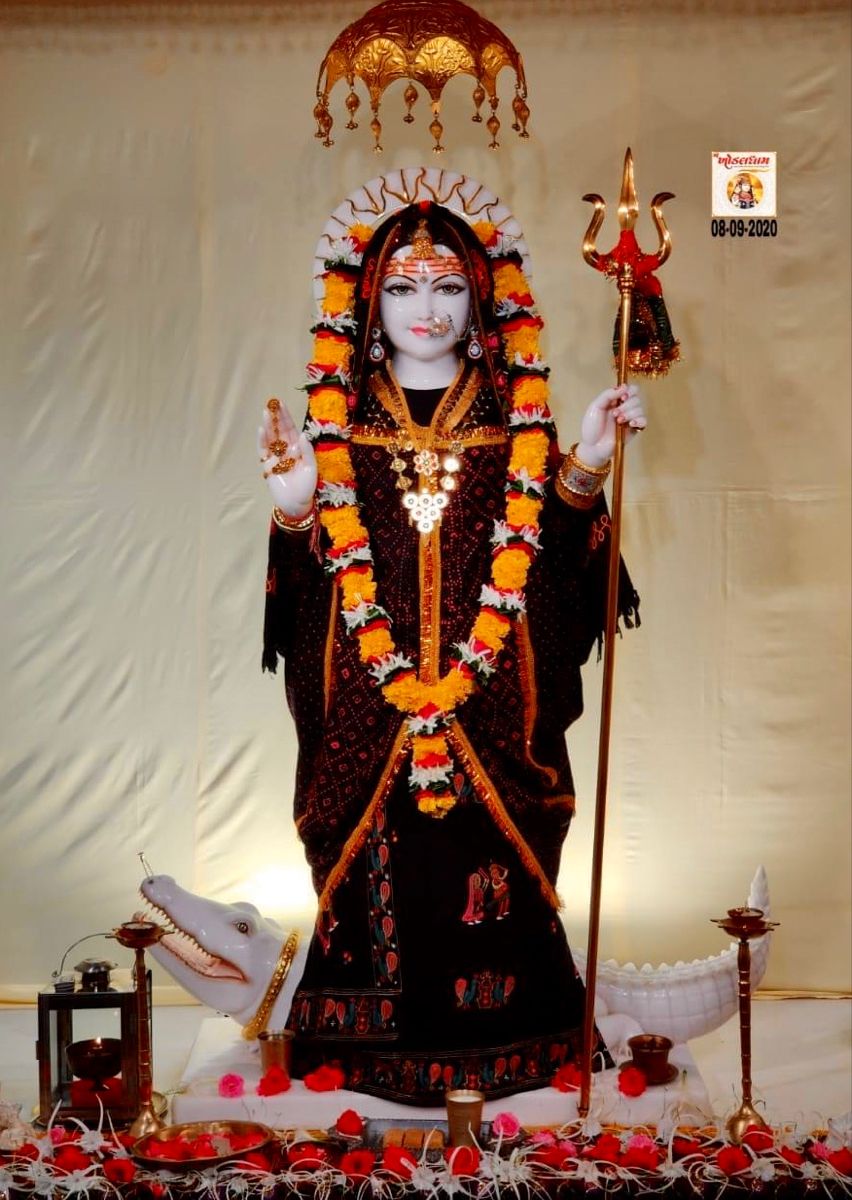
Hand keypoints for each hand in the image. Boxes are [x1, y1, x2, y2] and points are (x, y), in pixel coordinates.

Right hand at [258, 400, 316, 517]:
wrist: (297, 503)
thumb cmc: (307, 487)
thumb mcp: (311, 468)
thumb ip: (307, 452)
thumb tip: (302, 435)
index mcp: (298, 449)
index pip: (291, 429)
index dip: (286, 417)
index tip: (282, 404)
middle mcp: (286, 450)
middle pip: (280, 430)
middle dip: (276, 417)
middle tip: (272, 404)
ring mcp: (276, 457)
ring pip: (271, 438)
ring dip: (268, 425)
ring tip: (265, 413)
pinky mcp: (268, 465)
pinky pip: (263, 450)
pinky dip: (262, 440)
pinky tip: (261, 430)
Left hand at [576, 384, 646, 467]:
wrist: (592, 446)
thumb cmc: (592, 427)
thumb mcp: (595, 407)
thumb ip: (607, 395)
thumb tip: (623, 387)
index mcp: (616, 400)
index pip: (630, 389)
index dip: (629, 390)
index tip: (622, 397)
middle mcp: (624, 408)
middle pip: (636, 398)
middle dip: (626, 405)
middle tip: (614, 413)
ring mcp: (630, 419)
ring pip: (640, 409)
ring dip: (629, 413)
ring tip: (618, 420)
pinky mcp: (634, 430)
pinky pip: (644, 421)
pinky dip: (639, 420)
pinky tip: (631, 423)